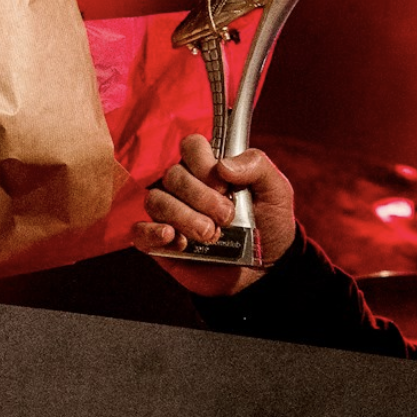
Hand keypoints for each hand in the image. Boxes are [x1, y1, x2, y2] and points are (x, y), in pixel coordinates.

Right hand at [130, 134, 296, 296]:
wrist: (264, 271)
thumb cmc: (268, 225)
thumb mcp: (276, 191)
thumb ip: (257, 166)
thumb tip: (223, 166)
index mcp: (209, 169)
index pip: (190, 146)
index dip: (203, 162)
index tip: (223, 184)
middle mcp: (185, 188)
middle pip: (173, 175)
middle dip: (200, 197)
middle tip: (226, 217)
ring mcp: (170, 214)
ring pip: (156, 200)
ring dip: (184, 217)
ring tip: (210, 235)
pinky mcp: (160, 243)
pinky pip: (139, 231)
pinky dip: (153, 233)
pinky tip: (177, 241)